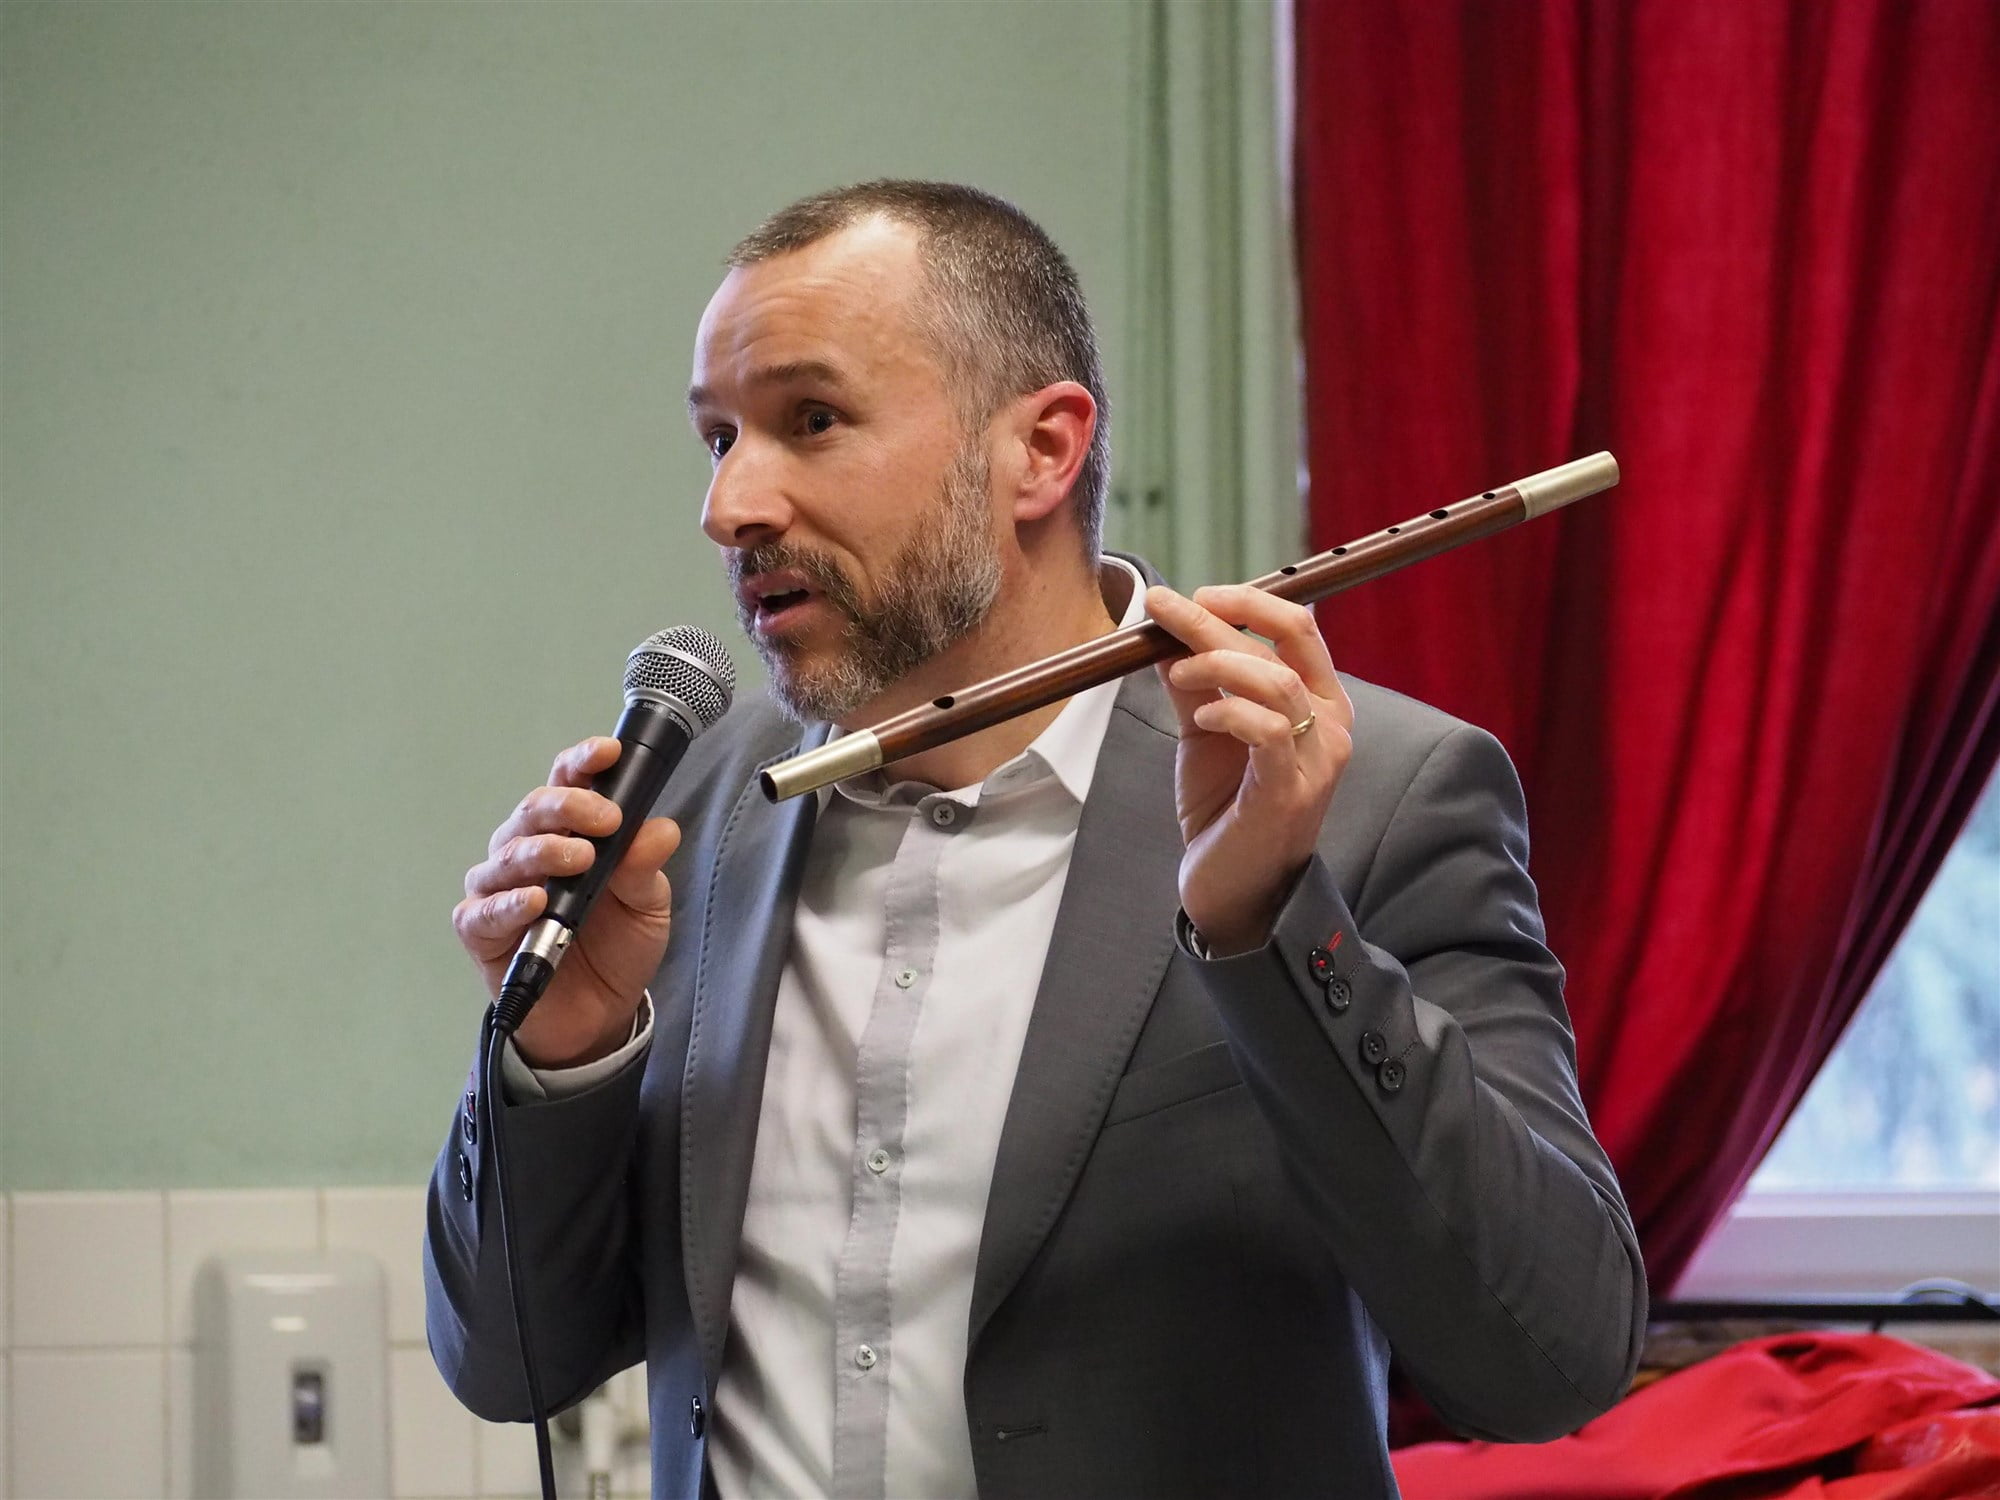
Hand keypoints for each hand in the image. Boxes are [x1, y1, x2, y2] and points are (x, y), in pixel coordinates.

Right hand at [453, 737, 681, 1067]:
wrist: (600, 1016)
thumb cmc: (616, 947)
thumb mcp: (648, 905)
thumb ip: (646, 866)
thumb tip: (659, 830)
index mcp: (568, 831)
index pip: (567, 782)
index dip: (583, 762)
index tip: (608, 753)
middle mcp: (527, 850)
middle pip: (534, 810)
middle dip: (569, 806)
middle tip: (605, 820)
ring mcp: (500, 889)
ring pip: (507, 854)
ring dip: (543, 851)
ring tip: (578, 859)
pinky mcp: (481, 931)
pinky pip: (484, 910)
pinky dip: (509, 903)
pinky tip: (535, 900)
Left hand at [1146, 585, 1353, 955]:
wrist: (1233, 887)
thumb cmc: (1226, 808)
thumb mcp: (1206, 732)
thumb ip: (1195, 684)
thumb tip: (1166, 633)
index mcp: (1319, 701)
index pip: (1298, 627)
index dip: (1248, 600)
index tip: (1195, 593)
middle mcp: (1332, 725)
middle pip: (1287, 642)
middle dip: (1218, 618)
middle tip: (1165, 607)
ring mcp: (1317, 760)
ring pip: (1277, 681)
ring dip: (1217, 664)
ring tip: (1177, 673)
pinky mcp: (1290, 792)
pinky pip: (1267, 731)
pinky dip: (1228, 712)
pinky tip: (1203, 717)